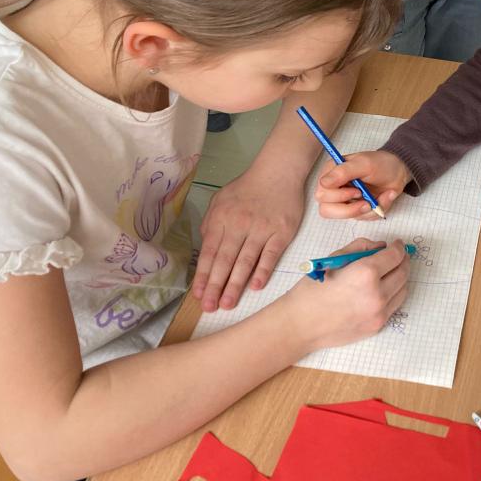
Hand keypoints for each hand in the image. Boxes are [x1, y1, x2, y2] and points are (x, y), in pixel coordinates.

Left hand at [193, 167, 304, 311]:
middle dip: (215, 286)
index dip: (203, 276)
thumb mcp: (220, 200)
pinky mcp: (281, 232)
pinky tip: (255, 287)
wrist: (278, 172)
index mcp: (221, 219)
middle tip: (210, 307)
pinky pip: (270, 255)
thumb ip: (211, 224)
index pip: (209, 252)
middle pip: (224, 261)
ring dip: (235, 285)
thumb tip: (205, 249)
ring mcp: (261, 230)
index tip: (198, 295)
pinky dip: (262, 271)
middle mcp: (238, 225)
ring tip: (228, 303)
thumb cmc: (247, 188)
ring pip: (245, 261)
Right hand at [286, 238, 409, 350]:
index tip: (397, 244)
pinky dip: (393, 294)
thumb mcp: (334, 259)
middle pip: (403, 273)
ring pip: (403, 290)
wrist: (301, 324)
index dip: (398, 247)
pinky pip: (394, 306)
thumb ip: (361, 247)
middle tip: (397, 256)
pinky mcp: (377, 326)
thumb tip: (381, 246)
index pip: (395, 256)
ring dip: (400, 278)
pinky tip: (382, 289)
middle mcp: (377, 294)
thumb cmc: (313, 289)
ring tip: (390, 273)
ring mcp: (379, 313)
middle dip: (403, 261)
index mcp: (366, 273)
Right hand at [314, 151, 410, 219]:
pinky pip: (362, 218)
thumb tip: (323, 183)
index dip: (339, 196)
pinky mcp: (357, 209)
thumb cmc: (380, 164)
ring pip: (345, 217)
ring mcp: (345, 201)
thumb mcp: (364, 163)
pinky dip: (376, 210)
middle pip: (327, 210)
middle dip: (351, 209)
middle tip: (367, 200)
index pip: (322, 194)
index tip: (358, 190)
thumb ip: (342, 172)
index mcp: (331, 174)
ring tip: (378, 199)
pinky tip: (383, 198)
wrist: (398, 171)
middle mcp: (334, 189)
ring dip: (366, 211)